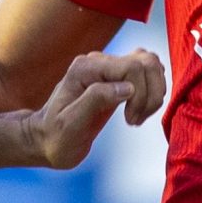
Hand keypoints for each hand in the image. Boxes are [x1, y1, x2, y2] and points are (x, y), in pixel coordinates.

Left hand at [20, 49, 165, 169]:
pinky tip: (139, 112)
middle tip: (134, 120)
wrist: (48, 141)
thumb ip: (96, 100)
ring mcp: (109, 67)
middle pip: (147, 63)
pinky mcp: (118, 77)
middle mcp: (99, 61)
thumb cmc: (56, 136)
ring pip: (151, 65)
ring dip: (153, 94)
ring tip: (137, 117)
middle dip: (150, 95)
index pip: (132, 67)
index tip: (130, 121)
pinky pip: (147, 73)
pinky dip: (152, 93)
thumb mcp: (70, 123)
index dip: (140, 95)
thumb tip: (127, 87)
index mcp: (86, 67)